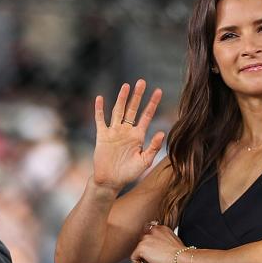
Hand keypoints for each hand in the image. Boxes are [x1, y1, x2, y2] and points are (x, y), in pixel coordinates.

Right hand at [92, 79, 164, 193]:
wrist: (110, 181)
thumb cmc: (129, 173)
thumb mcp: (144, 161)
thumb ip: (153, 147)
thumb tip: (162, 132)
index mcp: (138, 136)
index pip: (146, 116)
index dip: (152, 103)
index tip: (159, 91)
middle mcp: (126, 131)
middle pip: (132, 109)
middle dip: (137, 96)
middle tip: (142, 81)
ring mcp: (114, 132)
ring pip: (118, 111)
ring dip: (121, 98)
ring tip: (126, 85)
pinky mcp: (102, 136)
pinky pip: (100, 120)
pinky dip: (99, 110)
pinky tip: (100, 98)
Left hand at [130, 222, 183, 262]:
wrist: (181, 258)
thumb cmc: (179, 255)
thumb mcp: (170, 245)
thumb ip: (160, 245)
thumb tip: (151, 254)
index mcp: (160, 228)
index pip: (150, 235)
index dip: (151, 246)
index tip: (156, 254)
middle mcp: (152, 231)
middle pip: (143, 242)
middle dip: (147, 252)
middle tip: (155, 261)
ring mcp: (145, 238)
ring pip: (139, 250)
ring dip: (145, 259)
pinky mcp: (141, 247)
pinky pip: (134, 258)